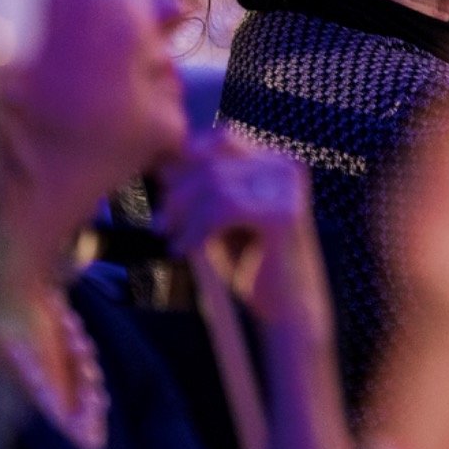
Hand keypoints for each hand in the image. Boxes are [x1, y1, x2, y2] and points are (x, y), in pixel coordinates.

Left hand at [156, 131, 332, 338]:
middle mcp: (287, 167)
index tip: (162, 193)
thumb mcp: (220, 218)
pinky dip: (196, 230)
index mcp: (276, 160)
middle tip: (160, 224)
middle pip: (215, 159)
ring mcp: (288, 190)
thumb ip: (201, 189)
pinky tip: (184, 251)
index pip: (223, 139)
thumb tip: (163, 163)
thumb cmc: (249, 264)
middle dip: (178, 191)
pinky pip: (223, 209)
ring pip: (215, 183)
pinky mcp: (282, 216)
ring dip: (183, 212)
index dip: (186, 161)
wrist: (287, 310)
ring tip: (169, 238)